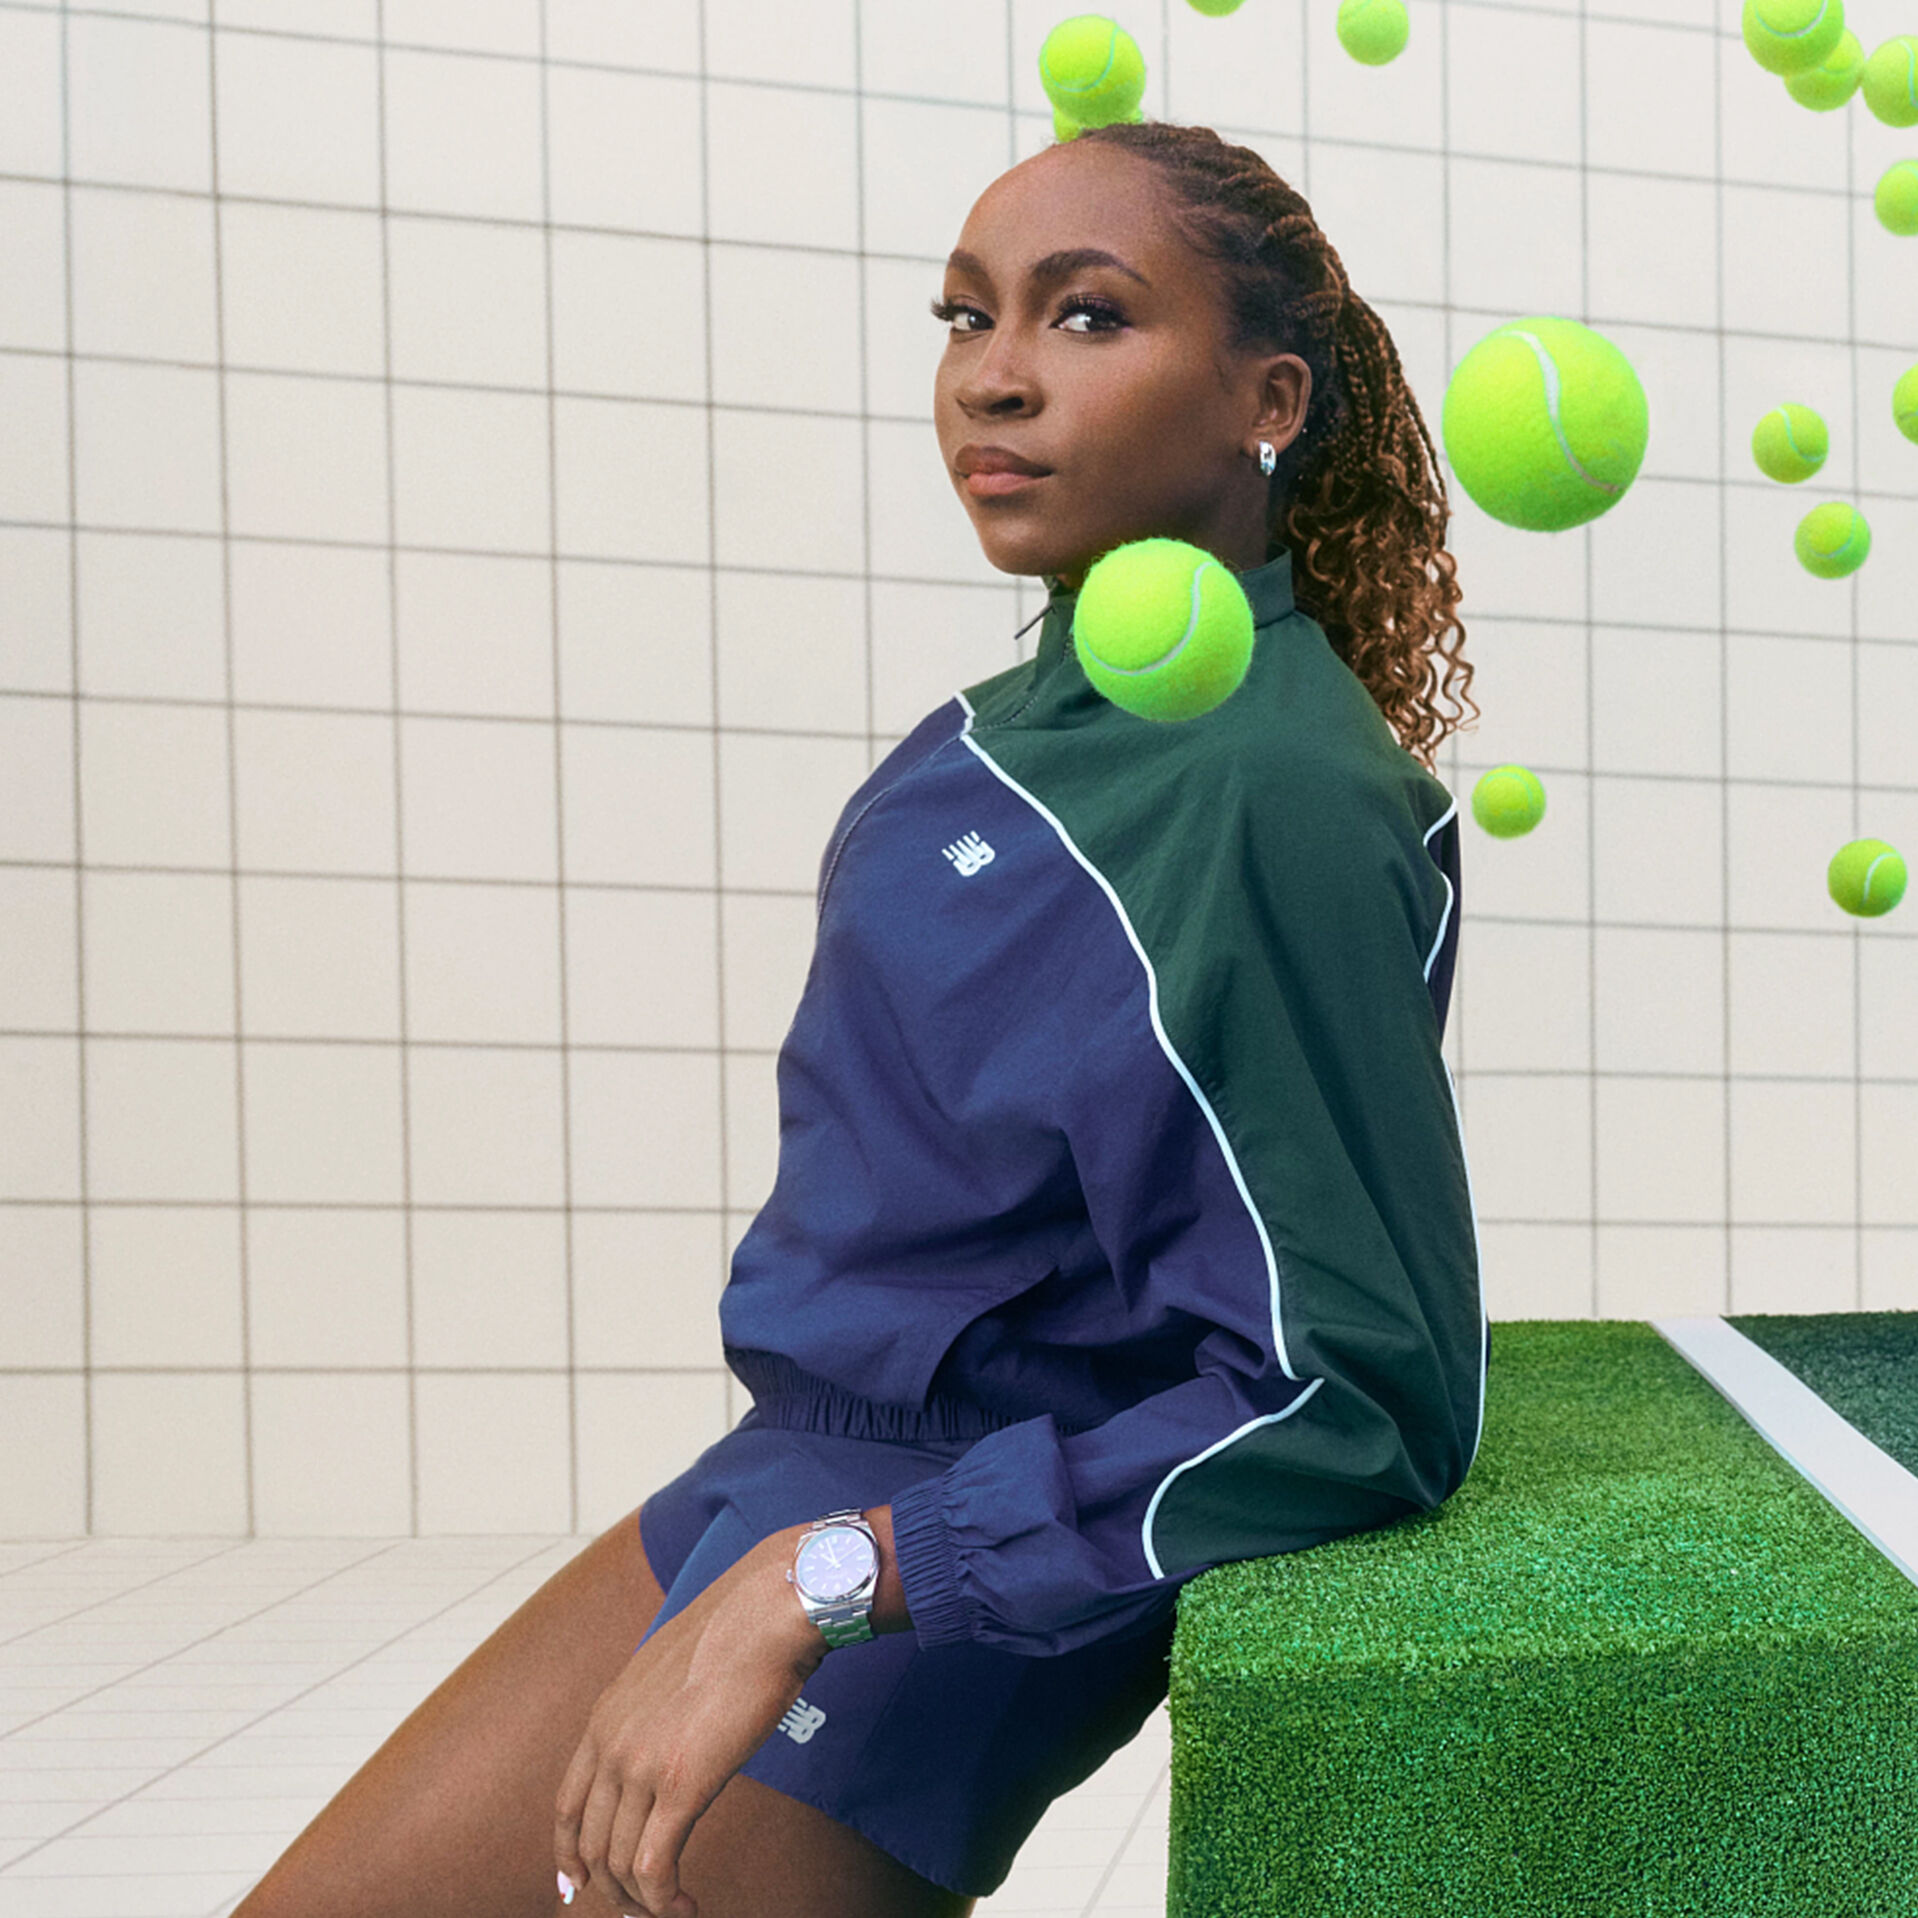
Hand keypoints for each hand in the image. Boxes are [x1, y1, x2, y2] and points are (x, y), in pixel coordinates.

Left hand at [554, 1527, 824, 1917]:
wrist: (769, 1611)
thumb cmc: (740, 1630)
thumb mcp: (676, 1667)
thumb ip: (660, 1707)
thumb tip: (676, 1730)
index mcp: (607, 1715)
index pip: (568, 1804)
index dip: (569, 1852)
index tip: (578, 1883)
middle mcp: (611, 1742)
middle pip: (592, 1844)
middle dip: (613, 1889)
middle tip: (644, 1909)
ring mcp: (641, 1764)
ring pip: (620, 1864)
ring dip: (643, 1903)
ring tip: (674, 1912)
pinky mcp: (681, 1783)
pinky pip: (654, 1867)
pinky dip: (665, 1902)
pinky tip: (688, 1907)